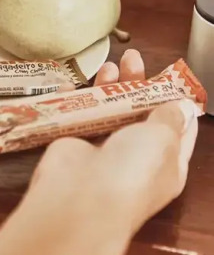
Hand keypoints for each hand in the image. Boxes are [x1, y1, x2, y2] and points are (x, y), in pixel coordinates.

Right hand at [30, 49, 197, 234]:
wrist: (82, 197)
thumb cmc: (132, 169)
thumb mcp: (163, 137)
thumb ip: (170, 116)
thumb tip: (182, 106)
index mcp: (168, 163)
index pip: (178, 129)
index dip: (175, 100)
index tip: (169, 76)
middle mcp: (137, 158)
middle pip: (139, 114)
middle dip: (136, 84)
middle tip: (131, 58)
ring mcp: (103, 152)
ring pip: (108, 113)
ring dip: (107, 88)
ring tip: (107, 67)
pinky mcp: (74, 147)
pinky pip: (77, 118)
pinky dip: (74, 100)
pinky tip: (72, 84)